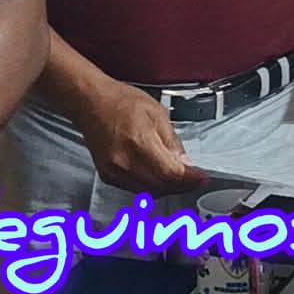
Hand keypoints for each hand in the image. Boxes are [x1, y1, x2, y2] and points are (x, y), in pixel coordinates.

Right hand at [70, 79, 206, 194]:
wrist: (90, 102)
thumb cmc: (120, 101)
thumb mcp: (157, 113)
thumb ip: (173, 141)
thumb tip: (185, 163)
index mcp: (139, 142)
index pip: (171, 173)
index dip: (190, 180)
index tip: (202, 178)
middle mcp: (124, 161)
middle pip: (162, 187)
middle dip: (182, 185)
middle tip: (194, 178)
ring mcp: (114, 171)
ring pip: (150, 192)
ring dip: (168, 188)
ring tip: (178, 177)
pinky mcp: (108, 176)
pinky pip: (136, 190)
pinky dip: (152, 187)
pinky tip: (159, 177)